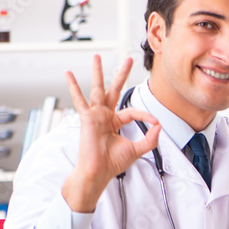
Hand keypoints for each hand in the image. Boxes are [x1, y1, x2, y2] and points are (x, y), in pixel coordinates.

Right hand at [61, 55, 162, 211]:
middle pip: (114, 90)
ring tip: (97, 56)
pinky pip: (79, 99)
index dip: (146, 115)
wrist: (99, 172)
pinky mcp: (87, 117)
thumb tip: (159, 126)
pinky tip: (69, 74)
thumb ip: (150, 139)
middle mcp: (105, 116)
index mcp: (115, 122)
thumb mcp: (137, 149)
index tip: (155, 122)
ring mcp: (95, 115)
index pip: (132, 111)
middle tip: (128, 59)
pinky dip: (74, 87)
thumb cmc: (113, 163)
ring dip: (98, 72)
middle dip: (122, 74)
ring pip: (98, 89)